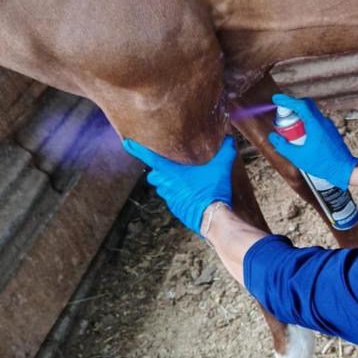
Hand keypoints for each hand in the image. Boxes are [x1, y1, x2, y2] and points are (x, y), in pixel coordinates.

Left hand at [122, 135, 236, 233]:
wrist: (213, 217)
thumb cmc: (213, 190)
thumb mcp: (221, 168)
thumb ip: (226, 152)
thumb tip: (230, 140)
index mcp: (173, 172)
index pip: (151, 158)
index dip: (137, 149)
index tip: (127, 143)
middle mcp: (168, 185)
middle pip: (153, 176)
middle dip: (158, 172)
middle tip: (168, 168)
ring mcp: (171, 199)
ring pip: (162, 190)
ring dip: (168, 185)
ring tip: (182, 182)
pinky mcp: (177, 210)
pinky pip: (173, 201)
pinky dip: (178, 197)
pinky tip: (191, 196)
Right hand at [268, 94, 357, 188]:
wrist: (344, 170)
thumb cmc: (323, 165)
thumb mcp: (298, 157)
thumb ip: (283, 146)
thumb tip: (273, 137)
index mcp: (316, 125)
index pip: (300, 105)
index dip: (287, 100)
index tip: (277, 99)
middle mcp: (323, 122)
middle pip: (306, 105)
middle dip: (293, 105)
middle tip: (282, 111)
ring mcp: (329, 125)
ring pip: (312, 112)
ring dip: (300, 114)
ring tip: (290, 125)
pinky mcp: (330, 131)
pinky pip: (316, 120)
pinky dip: (307, 121)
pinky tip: (301, 134)